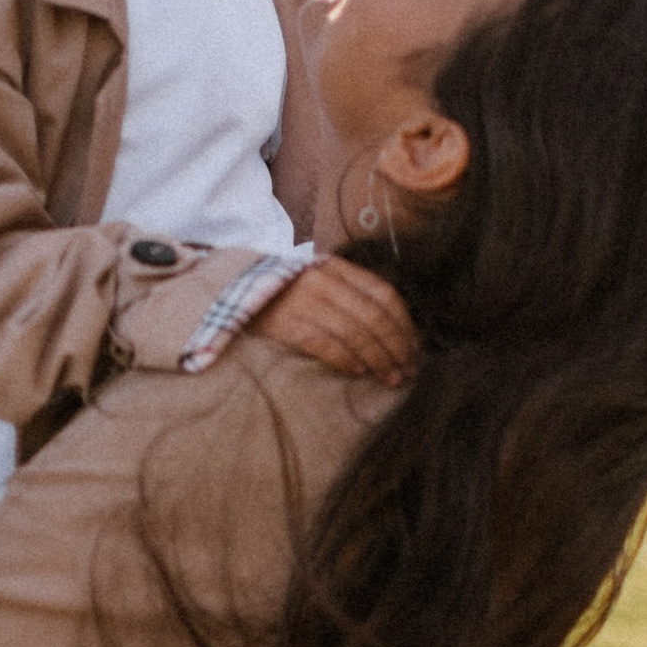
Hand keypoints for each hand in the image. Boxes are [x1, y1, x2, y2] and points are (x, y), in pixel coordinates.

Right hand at [255, 258, 419, 385]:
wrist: (231, 291)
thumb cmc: (284, 294)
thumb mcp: (319, 282)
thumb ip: (350, 296)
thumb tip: (394, 332)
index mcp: (336, 268)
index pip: (383, 294)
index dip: (404, 325)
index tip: (415, 350)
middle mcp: (323, 281)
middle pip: (374, 316)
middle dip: (397, 347)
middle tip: (408, 371)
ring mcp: (303, 300)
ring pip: (354, 332)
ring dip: (378, 359)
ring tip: (390, 377)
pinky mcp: (286, 323)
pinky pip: (325, 343)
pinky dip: (346, 359)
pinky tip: (359, 372)